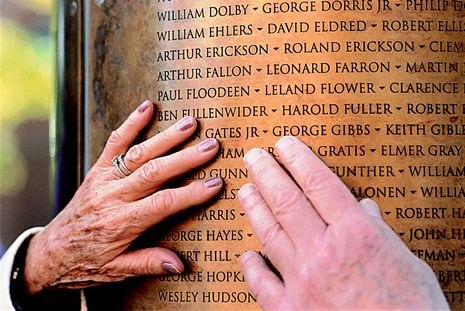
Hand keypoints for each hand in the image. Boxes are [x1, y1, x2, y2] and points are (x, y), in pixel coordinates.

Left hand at [23, 101, 221, 294]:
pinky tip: (147, 107)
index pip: (163, 203)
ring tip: (190, 124)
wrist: (50, 252)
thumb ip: (148, 263)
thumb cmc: (85, 263)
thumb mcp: (117, 271)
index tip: (214, 184)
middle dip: (186, 158)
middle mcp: (113, 197)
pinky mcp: (97, 170)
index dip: (191, 193)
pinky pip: (114, 143)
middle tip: (211, 146)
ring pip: (139, 153)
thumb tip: (179, 264)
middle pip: (155, 172)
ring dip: (166, 137)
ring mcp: (104, 180)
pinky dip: (131, 123)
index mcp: (121, 223)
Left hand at [239, 136, 448, 309]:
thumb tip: (365, 208)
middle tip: (253, 156)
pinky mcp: (288, 310)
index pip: (319, 183)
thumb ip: (380, 232)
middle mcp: (324, 252)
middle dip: (266, 172)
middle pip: (286, 200)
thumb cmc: (413, 310)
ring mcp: (302, 281)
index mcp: (356, 235)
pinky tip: (247, 255)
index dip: (298, 159)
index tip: (285, 145)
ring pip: (268, 232)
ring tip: (245, 190)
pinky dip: (251, 266)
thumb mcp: (408, 263)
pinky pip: (261, 282)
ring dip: (254, 207)